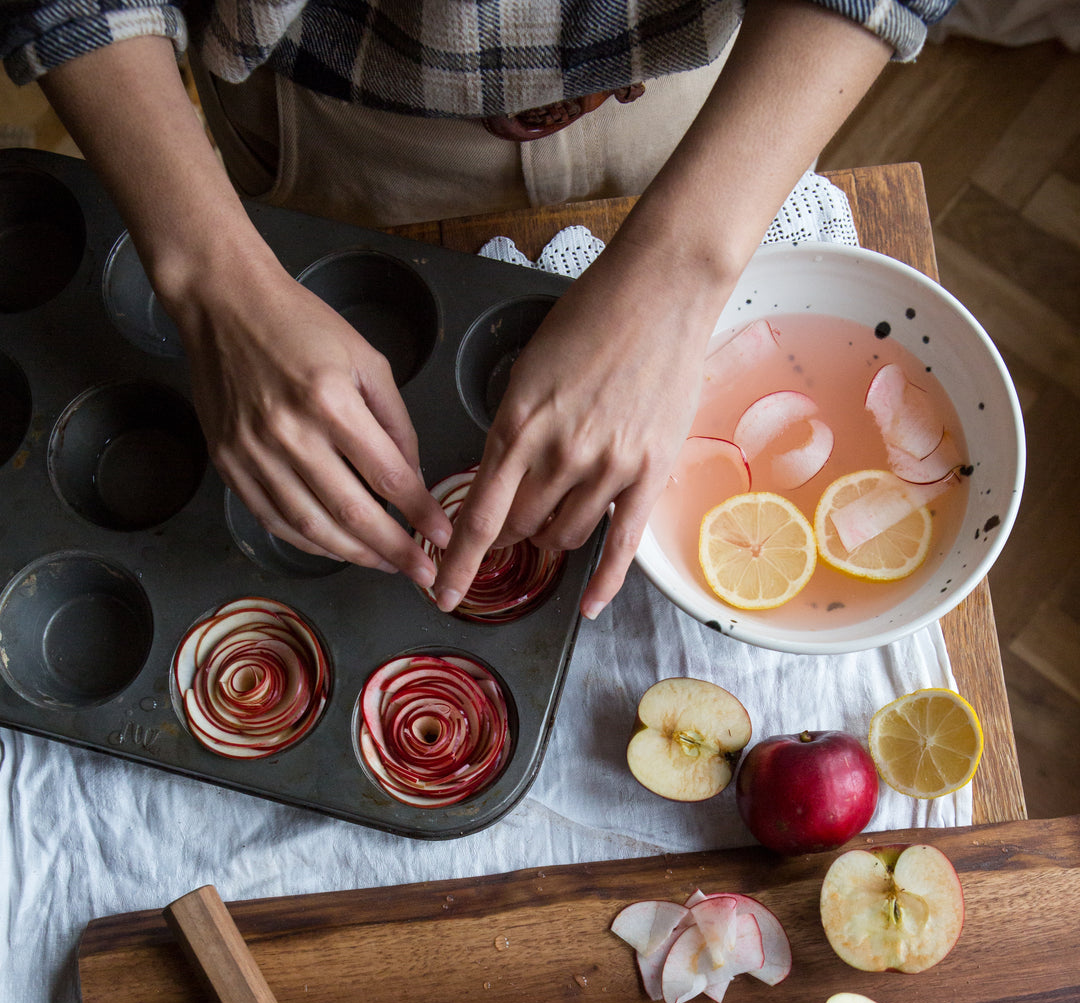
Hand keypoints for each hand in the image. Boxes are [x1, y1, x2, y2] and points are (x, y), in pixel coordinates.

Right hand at [168, 258, 451, 582]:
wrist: (222, 303)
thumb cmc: (299, 324)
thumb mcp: (366, 359)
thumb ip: (395, 422)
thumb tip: (413, 479)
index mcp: (330, 401)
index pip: (387, 476)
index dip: (420, 513)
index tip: (443, 537)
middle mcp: (289, 433)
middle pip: (352, 512)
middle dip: (394, 550)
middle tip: (421, 572)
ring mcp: (253, 453)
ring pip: (312, 527)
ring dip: (354, 554)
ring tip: (386, 564)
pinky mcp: (229, 464)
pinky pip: (274, 521)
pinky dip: (310, 543)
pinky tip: (338, 548)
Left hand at [432, 237, 723, 617]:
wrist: (659, 290)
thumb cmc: (592, 319)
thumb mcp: (529, 371)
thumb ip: (512, 430)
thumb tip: (500, 480)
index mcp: (517, 425)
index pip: (478, 515)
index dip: (458, 562)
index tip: (443, 591)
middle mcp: (557, 454)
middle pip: (520, 528)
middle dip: (511, 532)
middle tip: (515, 523)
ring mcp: (605, 468)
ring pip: (564, 536)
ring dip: (553, 535)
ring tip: (560, 510)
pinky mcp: (648, 474)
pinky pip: (621, 545)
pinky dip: (603, 582)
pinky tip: (589, 606)